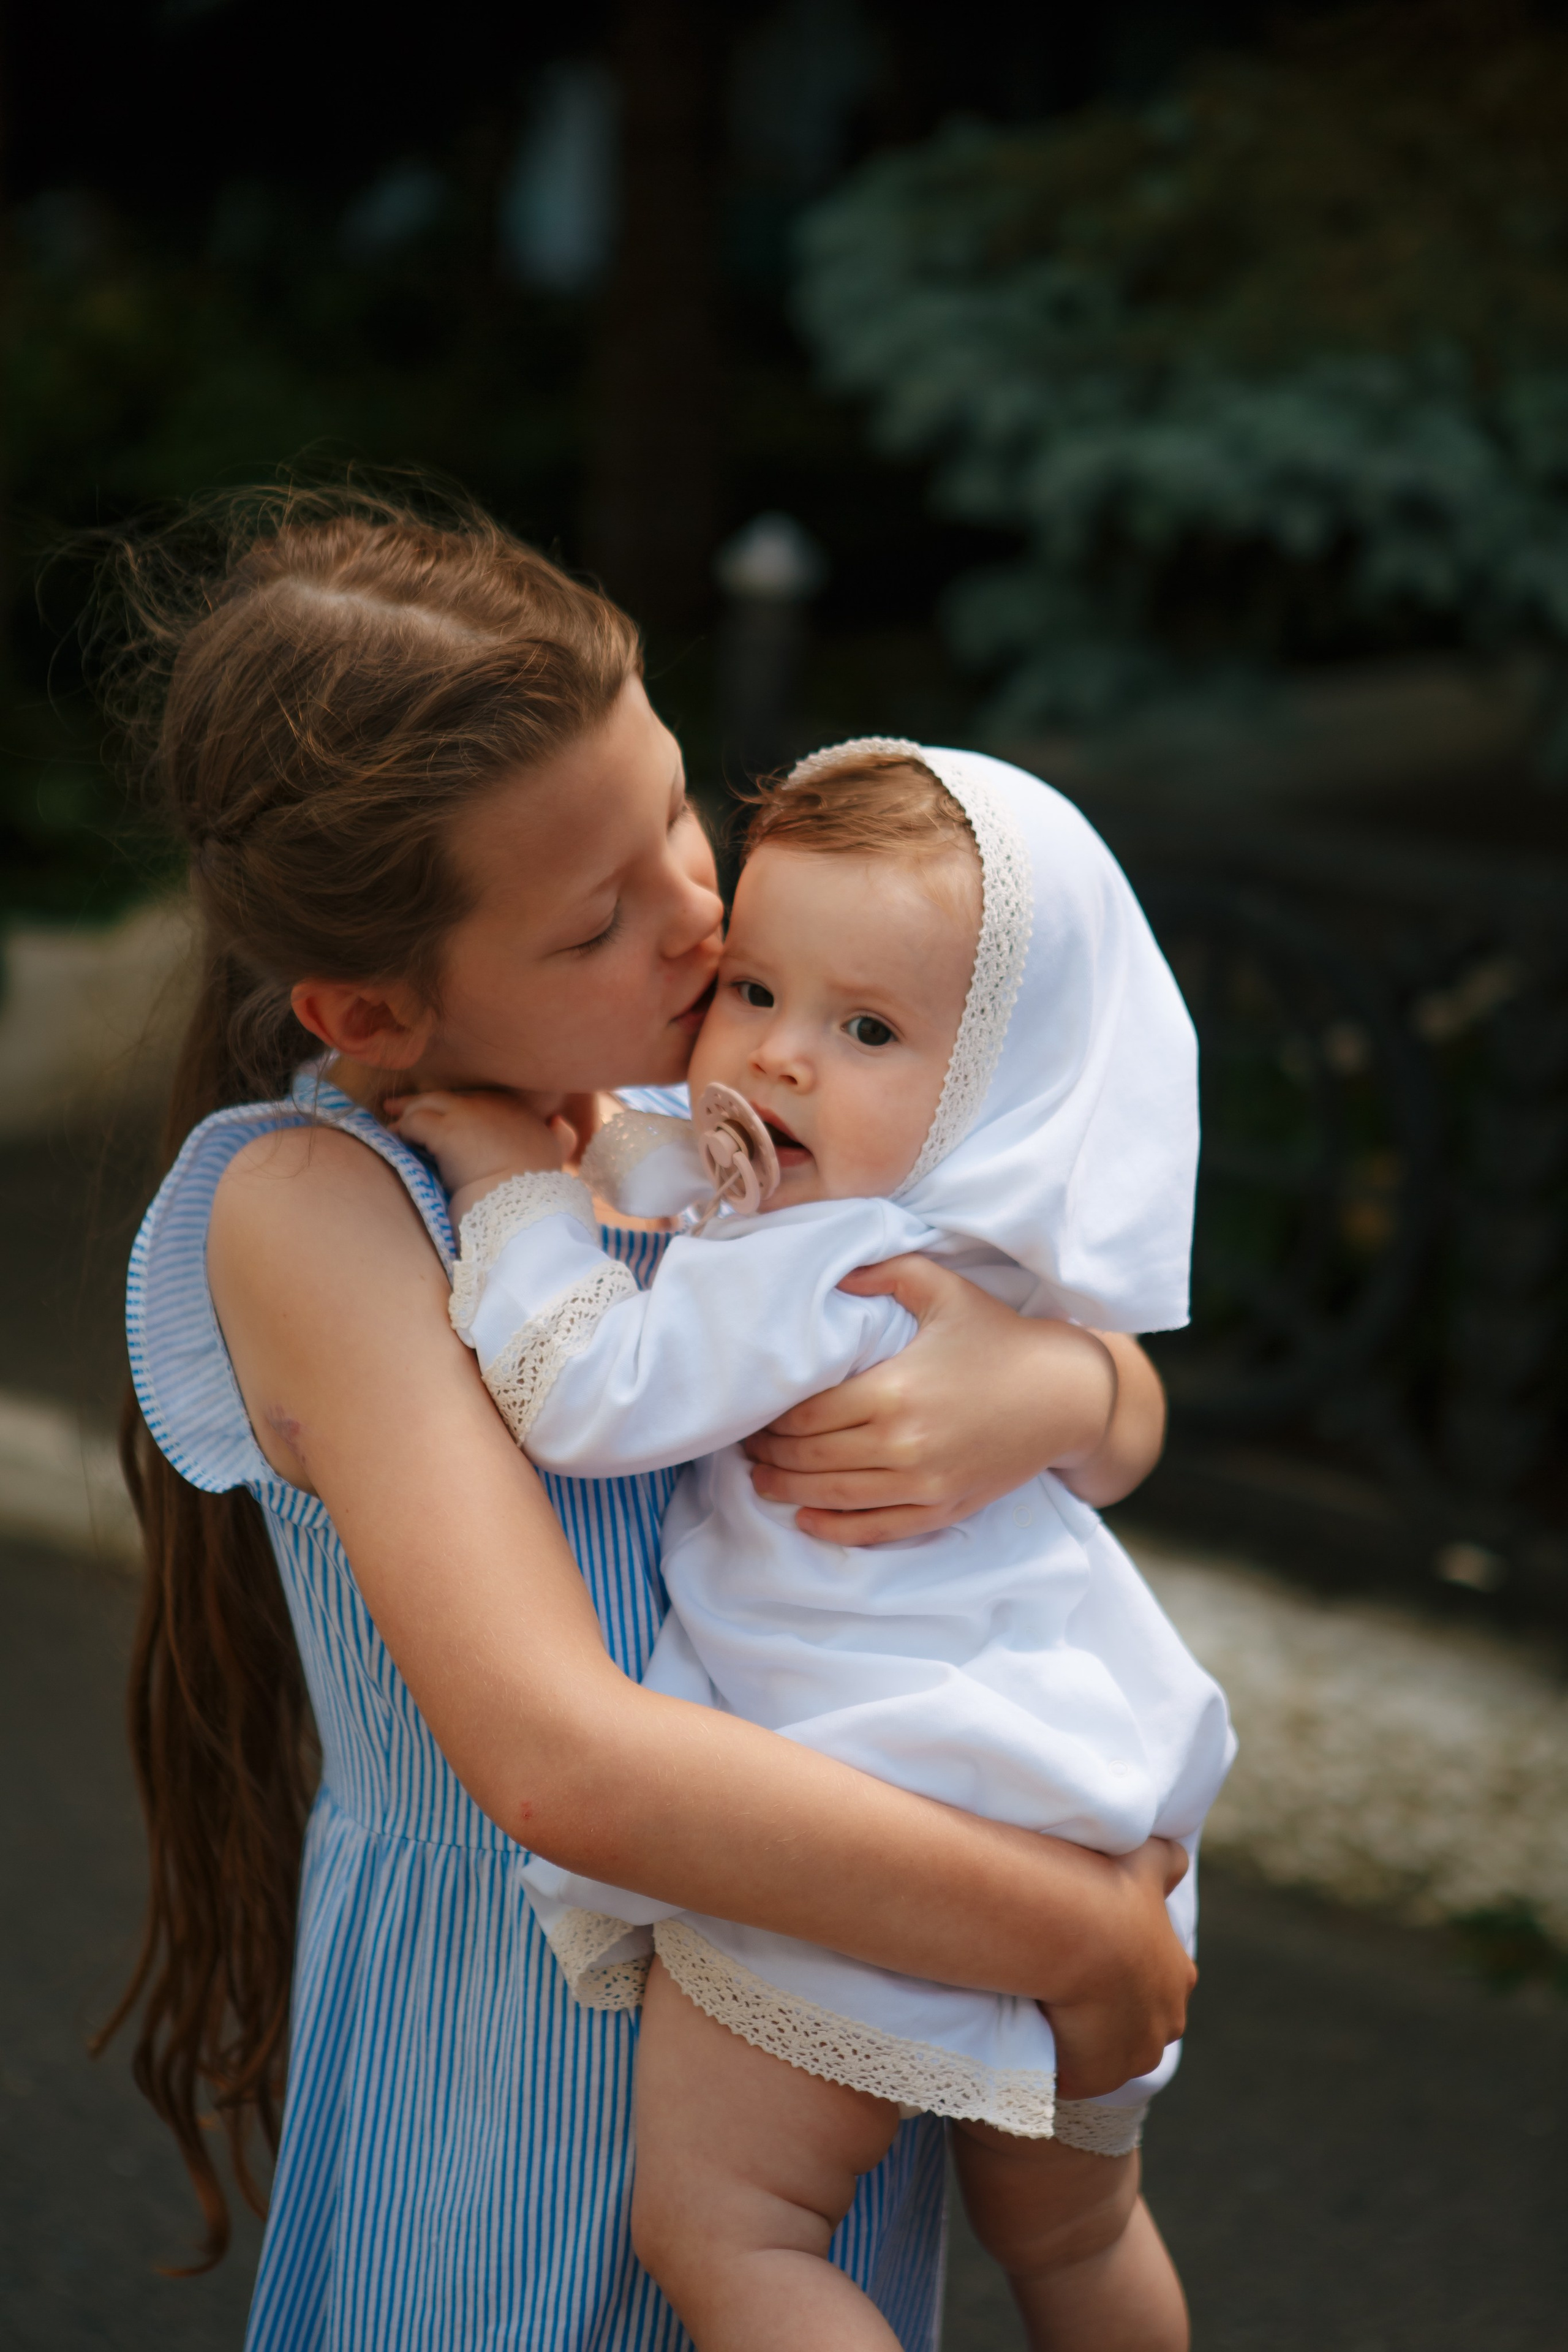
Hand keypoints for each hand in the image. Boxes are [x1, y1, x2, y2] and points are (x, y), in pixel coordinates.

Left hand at [385, 1088, 570, 1220]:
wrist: (526, 1210)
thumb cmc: (536, 1193)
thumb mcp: (555, 1156)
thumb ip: (558, 1137)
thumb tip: (559, 1124)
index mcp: (520, 1110)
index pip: (479, 1098)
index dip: (458, 1106)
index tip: (444, 1115)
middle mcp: (496, 1104)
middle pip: (451, 1096)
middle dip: (424, 1102)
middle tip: (399, 1107)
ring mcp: (471, 1114)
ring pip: (429, 1103)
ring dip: (409, 1114)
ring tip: (394, 1127)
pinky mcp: (448, 1131)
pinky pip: (416, 1122)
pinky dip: (403, 1129)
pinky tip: (395, 1138)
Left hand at [743, 1255, 1126, 1545]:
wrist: (1065, 1394)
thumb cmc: (999, 1336)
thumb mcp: (942, 1289)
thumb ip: (882, 1273)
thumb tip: (834, 1273)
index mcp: (894, 1391)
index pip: (806, 1415)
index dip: (769, 1418)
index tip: (751, 1411)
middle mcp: (903, 1445)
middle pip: (811, 1458)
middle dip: (770, 1453)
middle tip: (746, 1444)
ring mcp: (924, 1484)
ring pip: (834, 1496)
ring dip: (788, 1490)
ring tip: (761, 1480)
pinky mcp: (943, 1507)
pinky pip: (876, 1528)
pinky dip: (834, 1528)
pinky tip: (806, 1518)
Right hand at [1043, 1838, 1194, 2100]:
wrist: (1078, 1933)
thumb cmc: (1109, 1891)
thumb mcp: (1147, 1862)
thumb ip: (1167, 1862)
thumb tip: (1180, 1858)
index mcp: (1177, 1976)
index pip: (1159, 1984)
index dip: (1129, 1973)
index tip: (1098, 1957)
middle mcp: (1165, 2023)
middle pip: (1140, 2026)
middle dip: (1113, 2015)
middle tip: (1071, 1985)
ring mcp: (1131, 2057)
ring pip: (1107, 2054)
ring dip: (1083, 2041)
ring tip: (1046, 2009)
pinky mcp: (1094, 2078)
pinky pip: (1071, 2074)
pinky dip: (1055, 2061)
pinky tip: (1032, 2031)